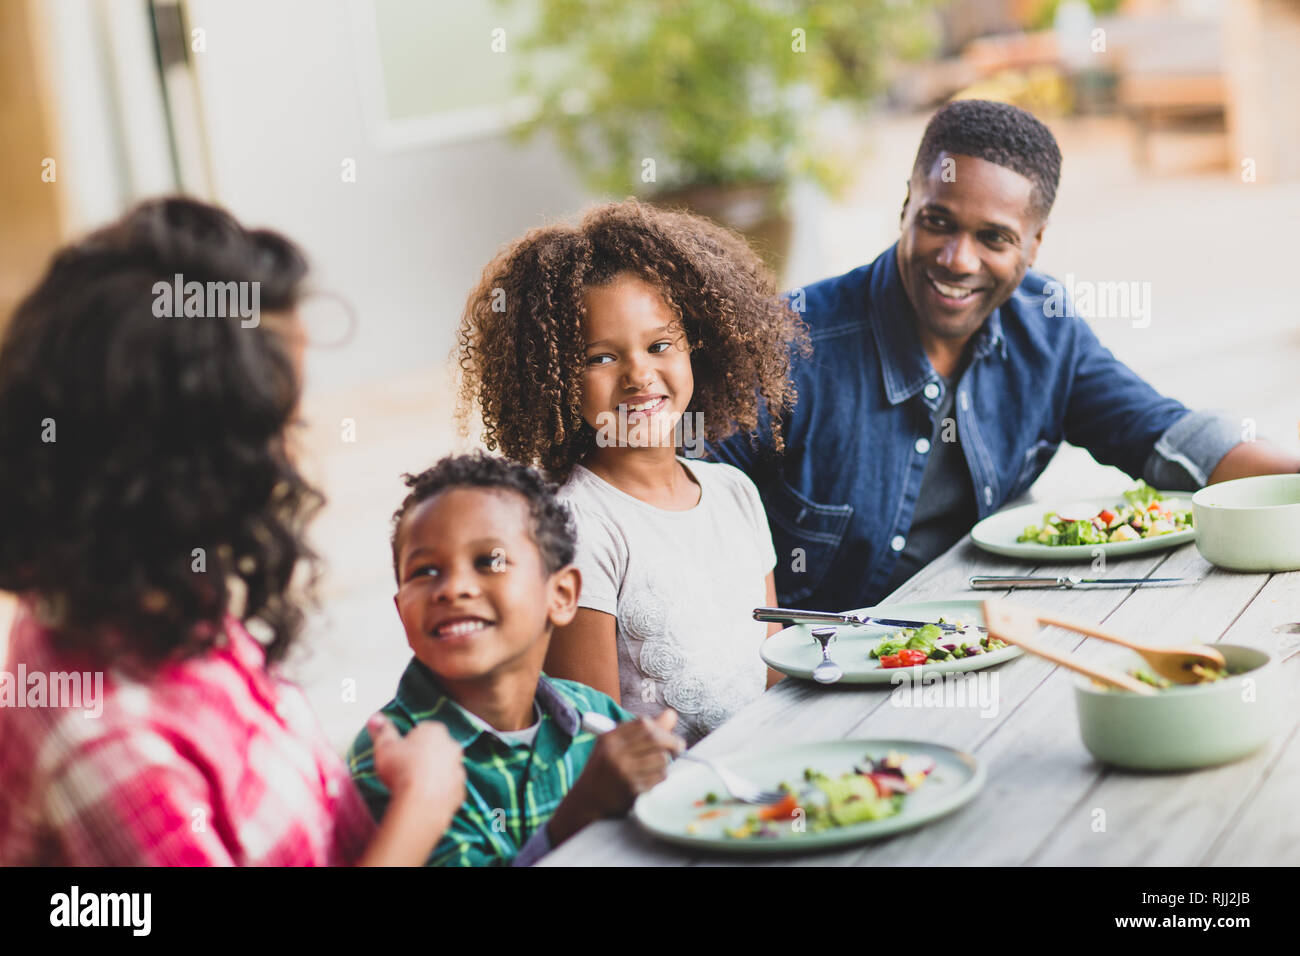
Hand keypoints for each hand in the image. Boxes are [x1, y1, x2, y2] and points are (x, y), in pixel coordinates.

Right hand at [369, 714, 464, 835]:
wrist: (420, 804)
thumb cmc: (401, 771)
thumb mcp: (384, 747)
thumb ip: (382, 730)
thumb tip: (376, 717)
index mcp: (435, 731)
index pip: (422, 731)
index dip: (409, 743)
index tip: (399, 754)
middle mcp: (452, 747)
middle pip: (436, 749)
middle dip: (424, 757)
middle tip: (405, 771)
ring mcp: (459, 769)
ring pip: (445, 769)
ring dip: (434, 775)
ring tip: (414, 788)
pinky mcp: (460, 791)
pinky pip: (449, 789)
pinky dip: (440, 793)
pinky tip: (425, 800)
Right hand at [548, 710, 682, 843]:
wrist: (587, 802)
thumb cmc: (604, 771)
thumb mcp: (616, 746)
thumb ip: (642, 731)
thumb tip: (671, 714)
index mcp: (609, 738)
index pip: (644, 724)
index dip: (661, 728)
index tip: (668, 735)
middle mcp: (615, 753)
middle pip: (655, 739)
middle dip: (672, 743)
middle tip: (678, 748)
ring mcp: (624, 772)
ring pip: (661, 759)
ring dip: (665, 763)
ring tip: (657, 767)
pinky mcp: (633, 789)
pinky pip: (659, 778)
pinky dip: (660, 778)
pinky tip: (651, 780)